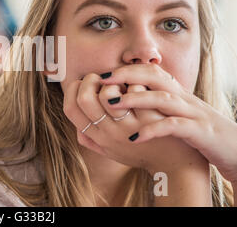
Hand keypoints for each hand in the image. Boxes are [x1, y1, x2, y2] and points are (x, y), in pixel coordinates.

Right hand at [63, 72, 207, 174]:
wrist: (174, 166)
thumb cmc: (140, 152)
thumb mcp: (110, 151)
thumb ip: (91, 140)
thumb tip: (76, 125)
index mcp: (97, 137)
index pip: (70, 109)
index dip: (73, 90)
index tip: (84, 83)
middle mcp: (109, 134)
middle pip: (84, 99)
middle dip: (90, 79)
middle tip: (102, 78)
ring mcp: (129, 128)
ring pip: (108, 94)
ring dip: (114, 82)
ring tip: (123, 84)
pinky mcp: (149, 121)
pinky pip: (135, 91)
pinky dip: (137, 83)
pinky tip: (143, 88)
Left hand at [100, 63, 236, 183]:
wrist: (235, 149)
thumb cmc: (198, 133)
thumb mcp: (175, 115)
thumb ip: (154, 106)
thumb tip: (124, 102)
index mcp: (174, 94)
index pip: (149, 72)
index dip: (126, 70)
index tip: (101, 74)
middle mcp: (182, 98)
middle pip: (155, 77)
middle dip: (127, 75)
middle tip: (103, 80)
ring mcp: (192, 113)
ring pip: (164, 98)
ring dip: (137, 99)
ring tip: (113, 104)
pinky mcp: (200, 131)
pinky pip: (176, 126)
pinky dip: (154, 129)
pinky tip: (135, 137)